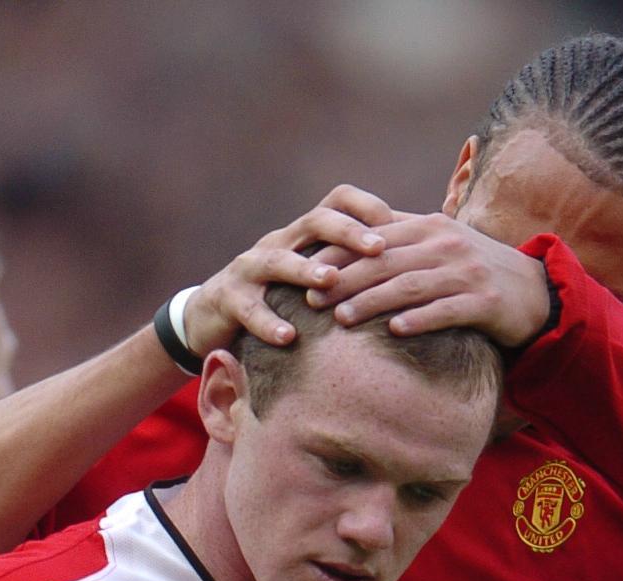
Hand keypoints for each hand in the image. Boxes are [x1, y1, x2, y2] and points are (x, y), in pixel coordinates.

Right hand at [177, 185, 399, 355]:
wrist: (211, 317)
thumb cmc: (278, 298)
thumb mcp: (313, 275)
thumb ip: (350, 266)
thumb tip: (412, 262)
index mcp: (304, 234)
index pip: (338, 201)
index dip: (367, 208)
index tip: (398, 227)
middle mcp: (279, 242)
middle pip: (314, 221)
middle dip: (348, 232)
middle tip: (378, 249)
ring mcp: (250, 268)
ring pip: (278, 260)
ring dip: (306, 269)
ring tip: (331, 281)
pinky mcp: (228, 299)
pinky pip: (248, 308)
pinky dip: (268, 323)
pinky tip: (288, 338)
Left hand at [308, 212, 552, 347]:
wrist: (535, 292)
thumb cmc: (475, 271)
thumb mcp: (440, 247)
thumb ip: (402, 242)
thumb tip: (349, 244)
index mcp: (430, 226)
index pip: (375, 237)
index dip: (339, 254)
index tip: (307, 271)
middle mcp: (446, 244)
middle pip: (386, 261)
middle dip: (346, 280)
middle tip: (313, 299)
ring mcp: (467, 272)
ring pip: (410, 285)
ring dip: (372, 301)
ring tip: (342, 319)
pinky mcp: (485, 301)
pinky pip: (446, 310)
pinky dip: (419, 320)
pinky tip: (394, 331)